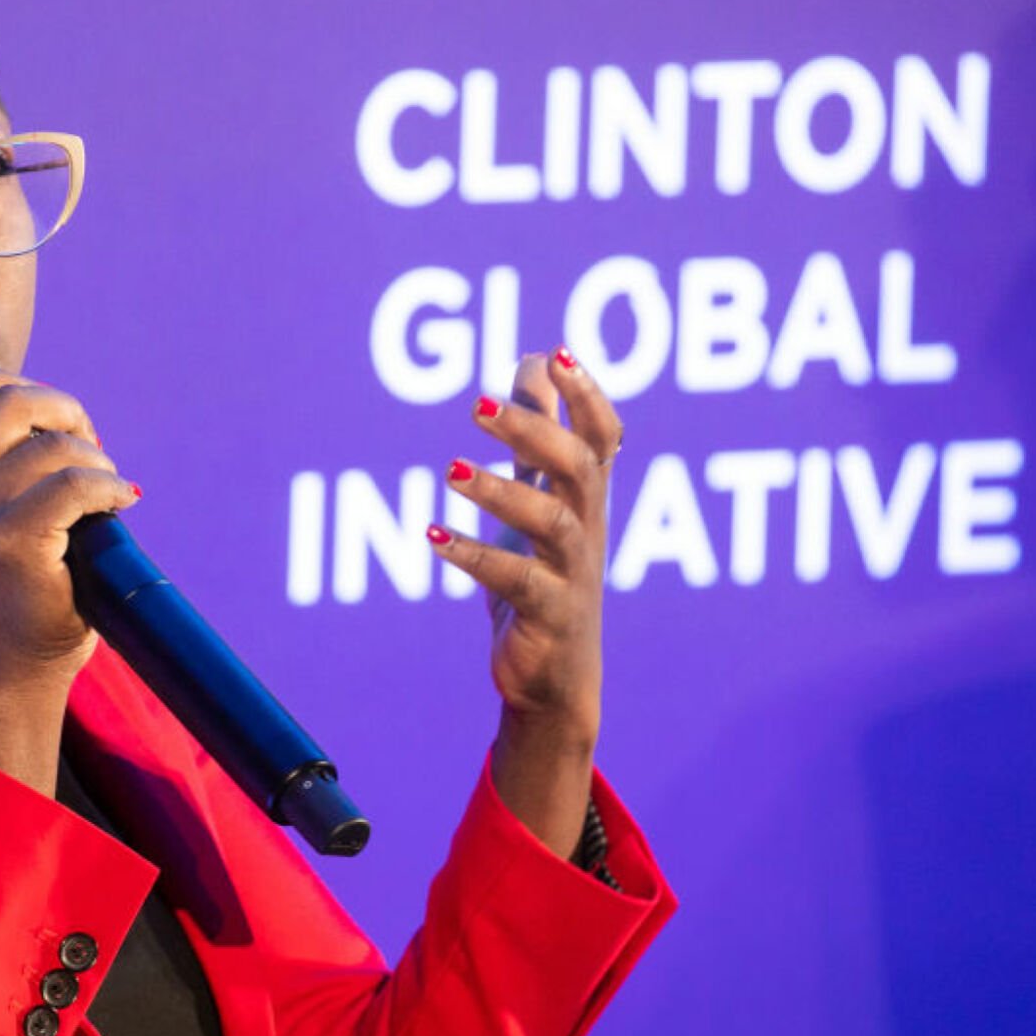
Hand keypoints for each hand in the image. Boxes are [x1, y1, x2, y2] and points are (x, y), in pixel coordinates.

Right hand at [0, 371, 139, 788]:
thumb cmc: (1, 584)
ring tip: (102, 490)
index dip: (12, 389)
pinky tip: (118, 503)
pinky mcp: (9, 539)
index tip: (47, 418)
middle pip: (9, 401)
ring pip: (53, 445)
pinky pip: (77, 482)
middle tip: (88, 442)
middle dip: (62, 411)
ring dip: (94, 462)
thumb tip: (36, 396)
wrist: (7, 667)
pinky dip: (108, 486)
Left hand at [430, 347, 623, 853]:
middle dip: (533, 430)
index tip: (557, 352)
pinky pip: (516, 582)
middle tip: (476, 405)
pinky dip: (473, 555)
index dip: (587, 395)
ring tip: (449, 470)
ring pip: (551, 523)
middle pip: (578, 468)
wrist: (554, 683)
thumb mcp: (541, 500)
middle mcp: (588, 530)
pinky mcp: (550, 617)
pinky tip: (433, 536)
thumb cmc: (545, 580)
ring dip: (499, 491)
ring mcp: (573, 575)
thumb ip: (539, 435)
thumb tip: (534, 360)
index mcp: (587, 498)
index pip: (603, 436)